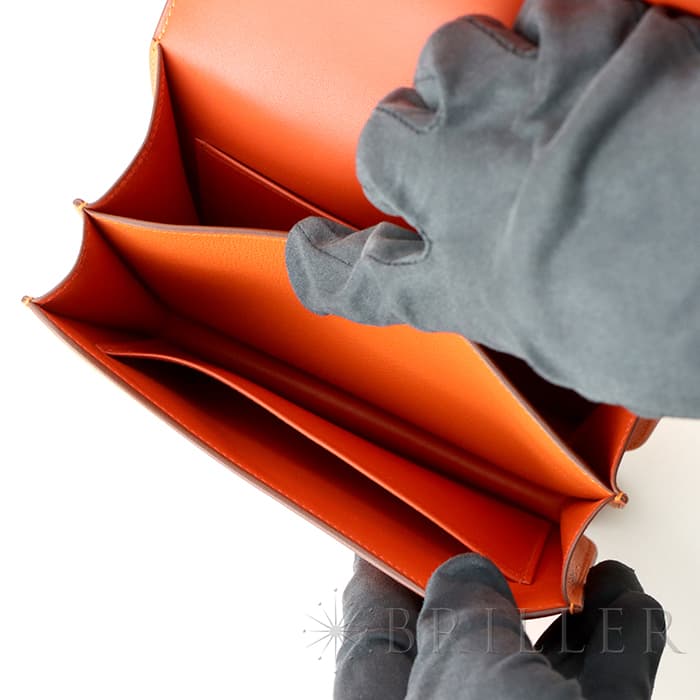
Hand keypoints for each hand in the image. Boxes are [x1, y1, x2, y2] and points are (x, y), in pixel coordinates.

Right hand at [286, 0, 699, 418]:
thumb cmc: (688, 324)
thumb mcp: (587, 352)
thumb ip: (531, 311)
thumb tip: (533, 295)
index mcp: (469, 283)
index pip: (362, 282)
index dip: (325, 267)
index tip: (312, 251)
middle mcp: (471, 191)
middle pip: (386, 144)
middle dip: (402, 148)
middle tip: (444, 160)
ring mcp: (520, 110)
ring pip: (446, 58)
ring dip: (468, 76)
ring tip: (513, 95)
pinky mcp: (587, 43)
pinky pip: (541, 10)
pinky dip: (555, 30)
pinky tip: (580, 57)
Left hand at [334, 554, 665, 699]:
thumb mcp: (466, 681)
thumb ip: (457, 614)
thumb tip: (465, 573)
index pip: (376, 630)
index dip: (388, 573)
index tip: (402, 531)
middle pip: (466, 642)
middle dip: (495, 587)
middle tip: (506, 537)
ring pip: (542, 667)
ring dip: (570, 612)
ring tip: (584, 566)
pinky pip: (603, 689)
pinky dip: (619, 642)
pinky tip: (627, 601)